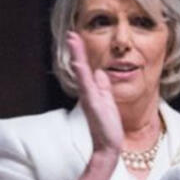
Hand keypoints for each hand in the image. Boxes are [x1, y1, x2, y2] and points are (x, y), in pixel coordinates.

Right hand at [67, 31, 121, 158]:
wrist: (108, 146)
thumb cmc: (108, 126)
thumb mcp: (107, 101)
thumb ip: (103, 86)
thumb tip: (100, 72)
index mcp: (92, 91)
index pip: (85, 68)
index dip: (81, 53)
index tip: (76, 37)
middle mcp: (87, 93)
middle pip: (80, 67)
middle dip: (76, 50)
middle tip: (71, 34)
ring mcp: (89, 98)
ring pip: (81, 73)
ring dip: (77, 56)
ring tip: (73, 40)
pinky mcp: (93, 104)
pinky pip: (86, 86)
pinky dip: (82, 74)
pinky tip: (79, 63)